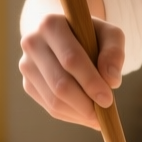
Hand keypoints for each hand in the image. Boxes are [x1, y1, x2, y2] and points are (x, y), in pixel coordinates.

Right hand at [18, 13, 124, 128]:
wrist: (61, 34)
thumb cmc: (89, 34)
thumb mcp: (108, 34)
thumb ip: (114, 52)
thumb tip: (111, 81)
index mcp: (51, 25)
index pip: (71, 59)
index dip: (90, 82)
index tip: (108, 99)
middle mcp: (32, 44)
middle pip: (60, 84)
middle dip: (85, 103)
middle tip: (105, 113)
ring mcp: (27, 66)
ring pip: (54, 101)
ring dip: (79, 113)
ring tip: (99, 116)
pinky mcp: (27, 84)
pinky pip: (50, 108)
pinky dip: (71, 115)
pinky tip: (86, 113)